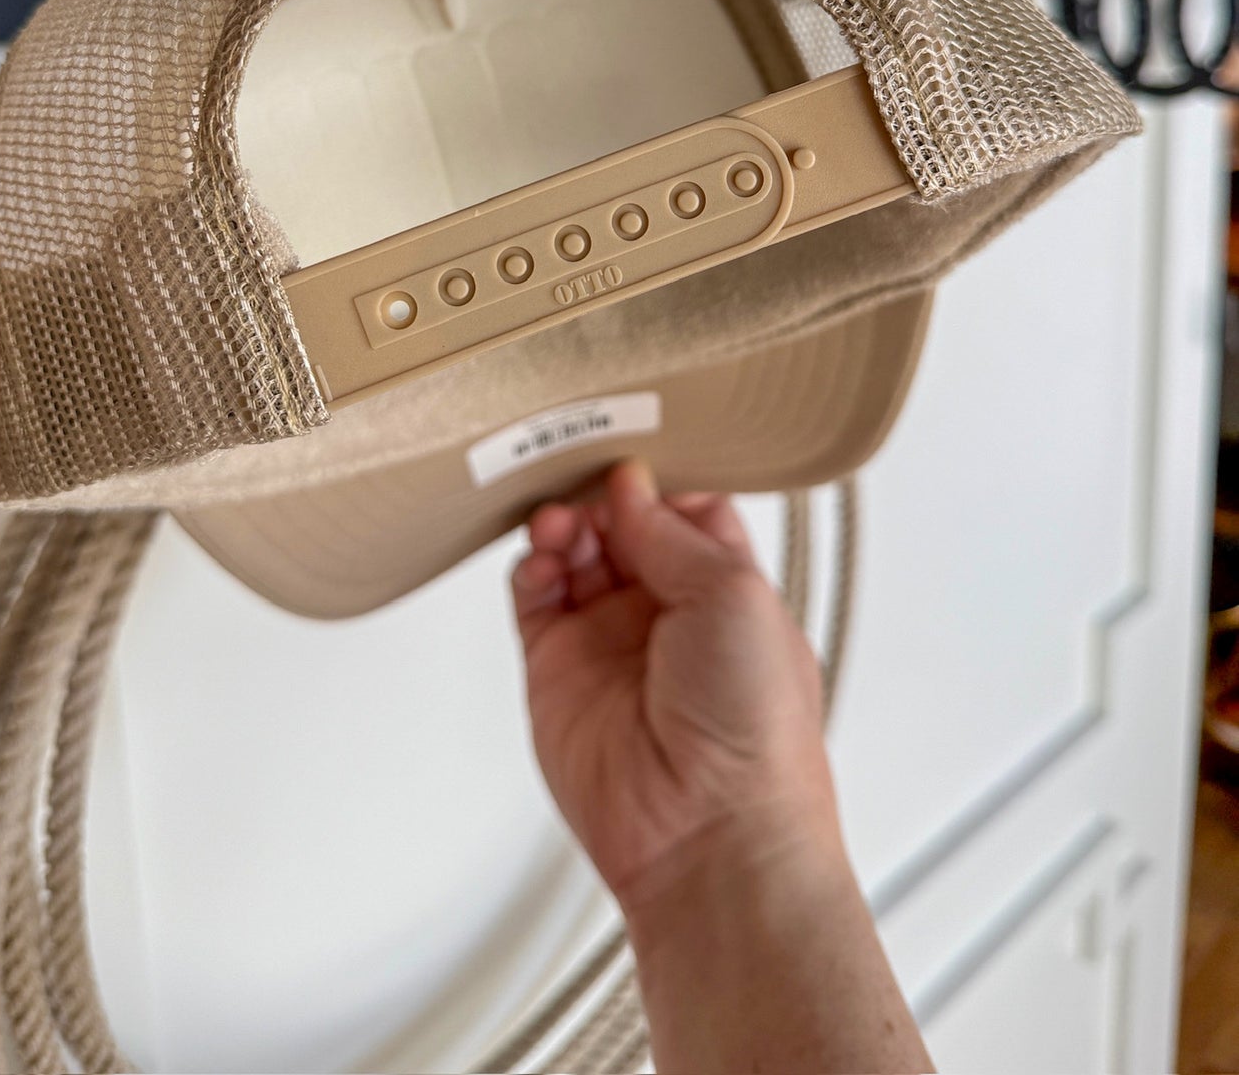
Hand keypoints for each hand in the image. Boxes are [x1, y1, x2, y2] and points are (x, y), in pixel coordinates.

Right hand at [509, 457, 842, 915]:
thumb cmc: (754, 731)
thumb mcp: (733, 593)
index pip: (683, 508)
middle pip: (620, 524)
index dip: (655, 479)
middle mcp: (668, 613)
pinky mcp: (558, 671)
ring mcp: (610, 641)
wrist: (708, 833)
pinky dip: (530, 568)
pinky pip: (533, 599)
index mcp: (728, 589)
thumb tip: (628, 488)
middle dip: (599, 494)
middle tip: (584, 477)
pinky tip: (542, 558)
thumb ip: (670, 532)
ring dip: (563, 525)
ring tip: (562, 524)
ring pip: (573, 553)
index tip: (630, 450)